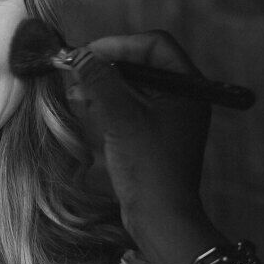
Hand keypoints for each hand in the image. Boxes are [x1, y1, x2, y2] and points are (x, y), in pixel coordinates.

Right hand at [66, 30, 220, 263]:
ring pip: (135, 88)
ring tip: (77, 93)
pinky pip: (133, 109)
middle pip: (143, 65)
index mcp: (187, 86)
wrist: (162, 218)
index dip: (119, 44)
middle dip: (107, 66)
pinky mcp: (157, 138)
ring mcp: (170, 119)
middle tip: (76, 73)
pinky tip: (88, 111)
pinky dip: (110, 106)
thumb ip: (100, 81)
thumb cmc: (148, 167)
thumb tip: (78, 55)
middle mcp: (183, 98)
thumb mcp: (121, 118)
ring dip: (105, 86)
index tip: (87, 55)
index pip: (155, 45)